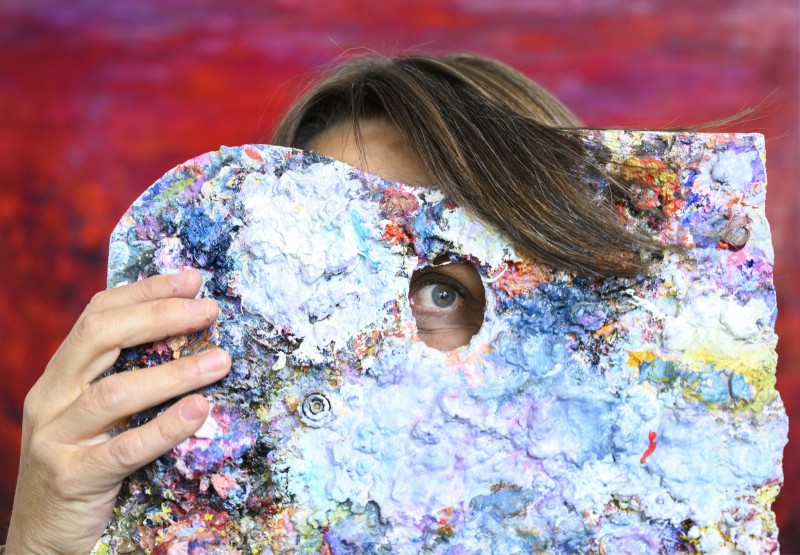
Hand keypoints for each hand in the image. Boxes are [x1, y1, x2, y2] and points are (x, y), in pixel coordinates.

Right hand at [5, 270, 230, 553]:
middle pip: (103, 337)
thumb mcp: (95, 415)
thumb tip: (188, 338)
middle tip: (209, 310)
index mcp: (60, 375)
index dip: (146, 291)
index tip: (193, 279)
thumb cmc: (83, 466)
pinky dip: (166, 427)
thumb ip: (125, 377)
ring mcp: (58, 438)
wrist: (41, 539)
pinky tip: (200, 410)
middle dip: (161, 317)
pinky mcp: (74, 477)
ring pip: (118, 392)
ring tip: (221, 360)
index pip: (99, 314)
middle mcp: (52, 398)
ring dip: (176, 372)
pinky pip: (126, 448)